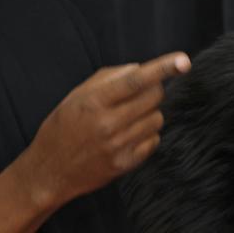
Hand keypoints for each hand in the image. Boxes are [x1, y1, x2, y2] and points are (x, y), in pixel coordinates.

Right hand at [24, 52, 190, 205]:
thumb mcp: (77, 95)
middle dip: (152, 89)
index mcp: (94, 101)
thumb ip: (109, 77)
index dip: (162, 68)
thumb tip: (140, 69)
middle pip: (153, 97)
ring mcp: (118, 146)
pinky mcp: (125, 164)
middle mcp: (108, 124)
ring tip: (127, 117)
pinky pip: (154, 140)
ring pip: (157, 118)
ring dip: (149, 112)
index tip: (183, 61)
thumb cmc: (63, 126)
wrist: (50, 171)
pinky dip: (147, 133)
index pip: (136, 80)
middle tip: (136, 94)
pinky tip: (127, 135)